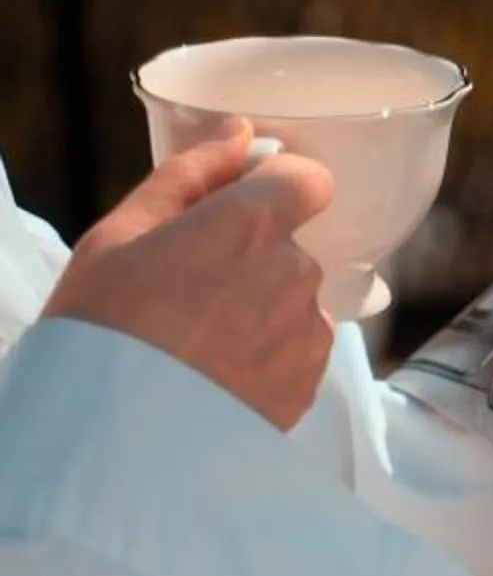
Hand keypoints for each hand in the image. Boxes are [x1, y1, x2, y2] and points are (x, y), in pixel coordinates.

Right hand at [42, 127, 339, 429]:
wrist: (109, 443)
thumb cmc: (100, 330)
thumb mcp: (119, 235)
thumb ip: (190, 174)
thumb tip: (238, 132)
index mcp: (249, 224)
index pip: (308, 179)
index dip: (277, 189)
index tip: (239, 206)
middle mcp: (292, 271)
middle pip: (289, 246)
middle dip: (248, 259)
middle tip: (182, 294)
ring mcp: (305, 328)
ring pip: (292, 300)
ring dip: (258, 310)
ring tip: (192, 345)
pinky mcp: (309, 381)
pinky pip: (295, 349)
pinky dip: (264, 355)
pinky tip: (213, 375)